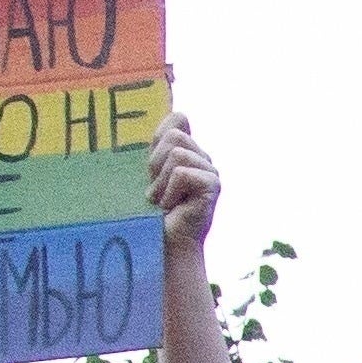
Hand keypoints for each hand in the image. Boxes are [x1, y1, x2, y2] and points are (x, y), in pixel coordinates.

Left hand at [149, 115, 218, 258]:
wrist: (164, 246)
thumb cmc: (150, 214)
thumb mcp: (148, 175)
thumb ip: (158, 147)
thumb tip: (179, 116)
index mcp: (188, 151)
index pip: (178, 120)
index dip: (159, 137)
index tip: (152, 169)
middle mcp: (203, 158)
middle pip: (174, 136)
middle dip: (155, 164)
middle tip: (156, 192)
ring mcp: (211, 171)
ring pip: (177, 154)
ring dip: (161, 182)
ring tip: (163, 202)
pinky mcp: (213, 185)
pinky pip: (182, 173)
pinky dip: (170, 192)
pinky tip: (174, 208)